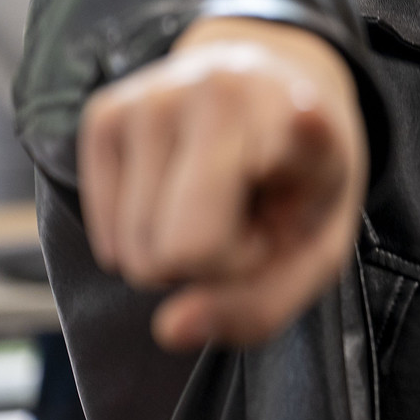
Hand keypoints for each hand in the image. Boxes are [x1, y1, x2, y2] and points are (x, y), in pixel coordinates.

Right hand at [78, 17, 367, 350]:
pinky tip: (181, 191)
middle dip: (212, 266)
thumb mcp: (315, 250)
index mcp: (300, 115)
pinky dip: (142, 235)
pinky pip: (105, 237)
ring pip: (132, 254)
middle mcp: (221, 92)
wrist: (274, 89)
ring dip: (177, 250)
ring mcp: (153, 98)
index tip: (306, 115)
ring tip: (219, 201)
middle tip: (249, 222)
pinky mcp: (105, 113)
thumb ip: (260, 307)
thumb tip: (170, 329)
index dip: (295, 141)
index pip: (283, 151)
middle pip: (175, 254)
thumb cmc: (299, 182)